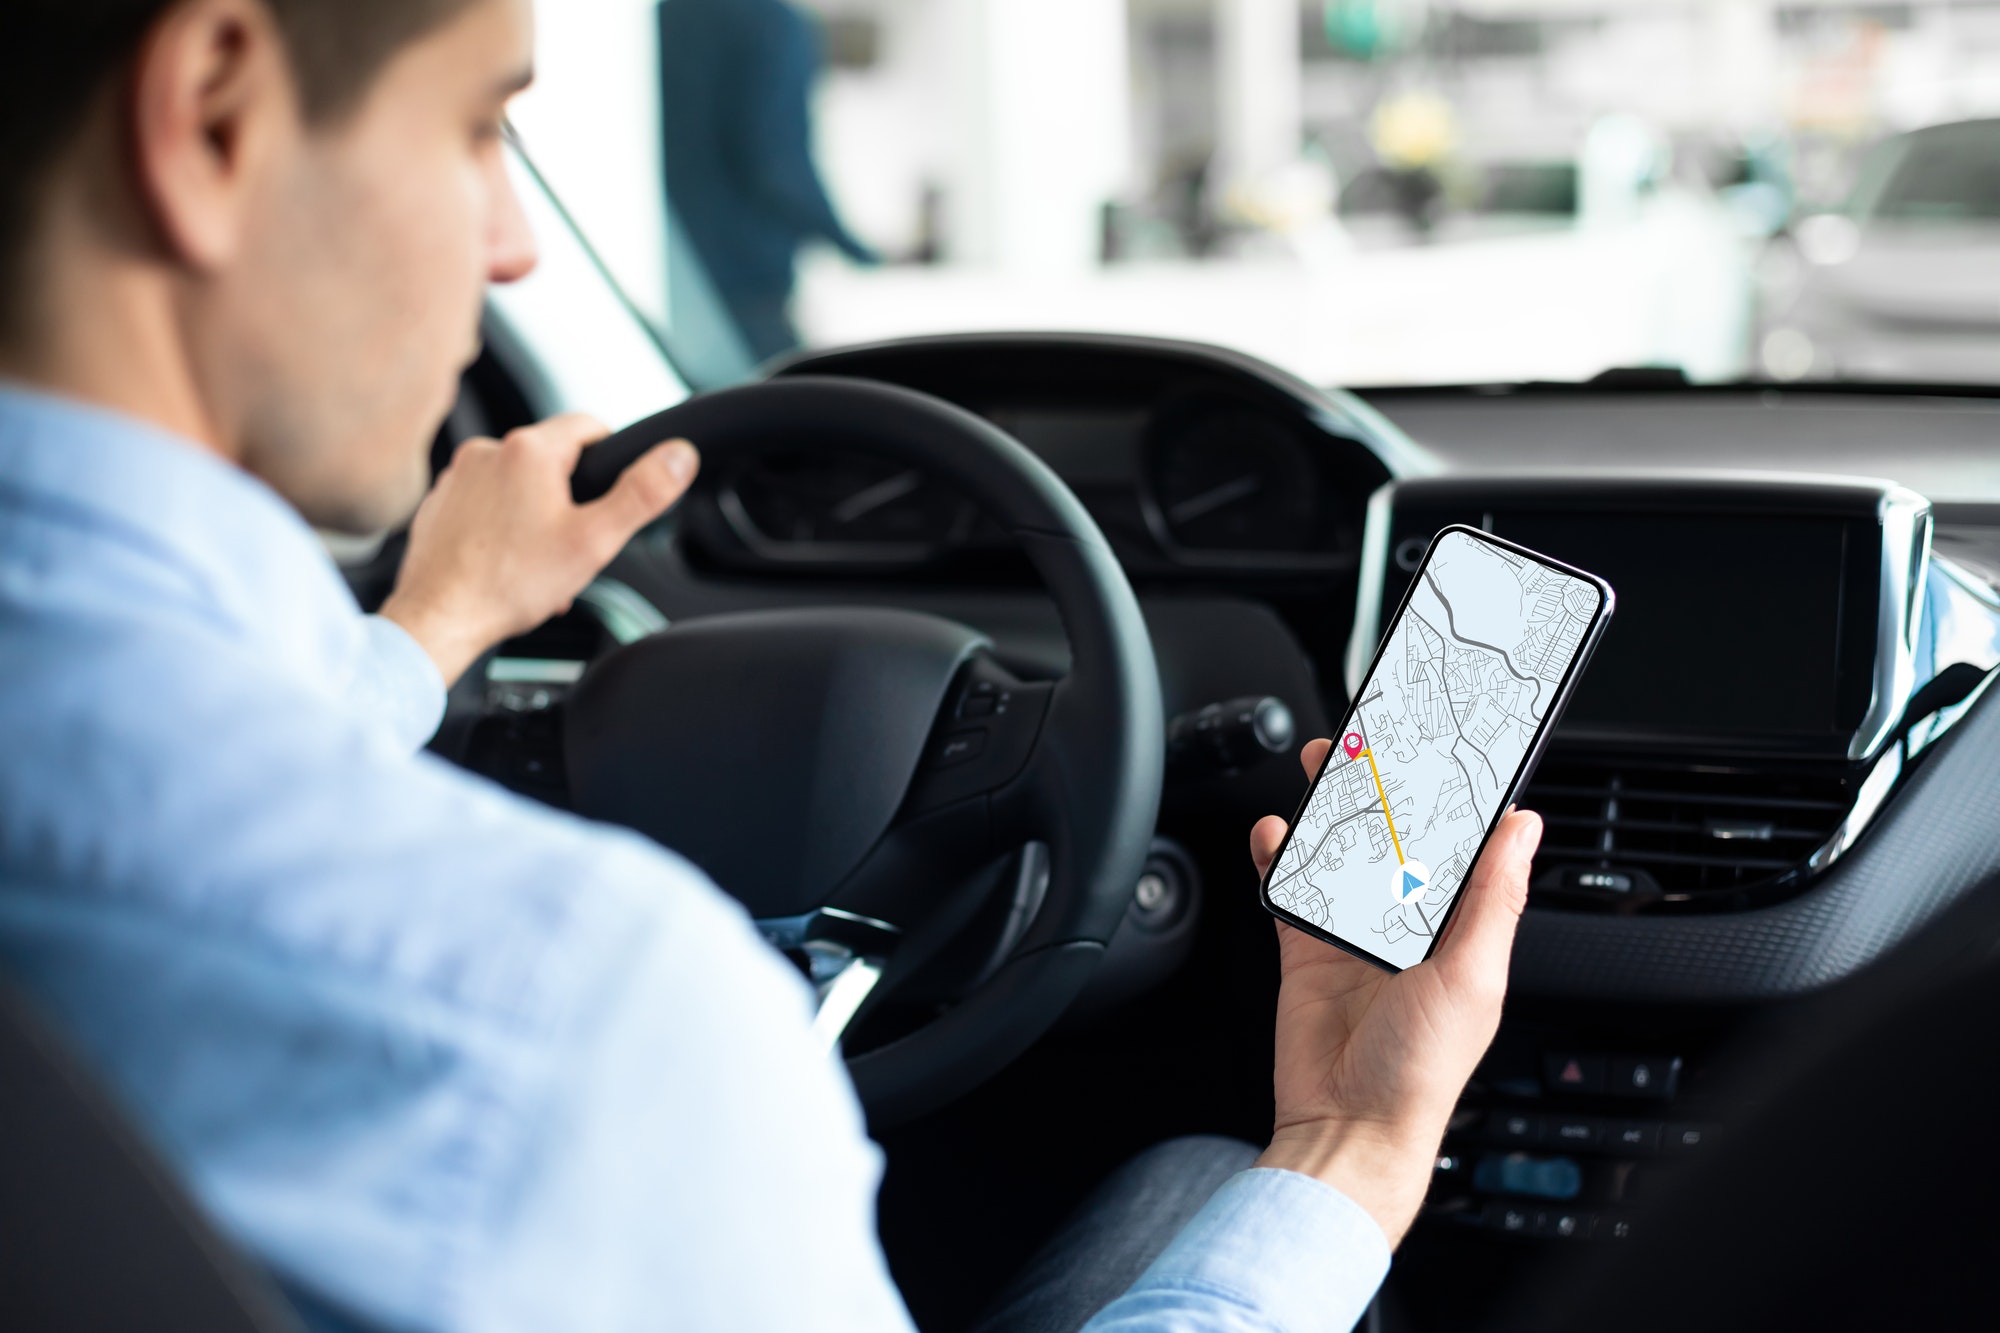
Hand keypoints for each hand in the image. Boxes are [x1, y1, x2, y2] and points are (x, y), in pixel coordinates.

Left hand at [380, 414, 698, 685]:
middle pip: (552, 458)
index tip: (610, 495)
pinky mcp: (439, 503)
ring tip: (539, 561)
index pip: (589, 425)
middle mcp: (487, 452)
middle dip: (571, 497)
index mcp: (529, 450)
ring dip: (536, 513)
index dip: (610, 459)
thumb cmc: (508, 584)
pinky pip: (485, 503)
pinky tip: (507, 563)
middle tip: (575, 542)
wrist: (438, 618)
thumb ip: (642, 493)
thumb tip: (678, 457)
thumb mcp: (595, 540)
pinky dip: (502, 526)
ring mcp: (458, 477)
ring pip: (518, 483)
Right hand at [1249, 737, 1540, 1246]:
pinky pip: (1292, 891)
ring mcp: (1356, 935)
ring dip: (1331, 809)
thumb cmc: (1420, 1070)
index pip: (1461, 842)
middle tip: (1367, 740)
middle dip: (1382, 786)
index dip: (1452, 793)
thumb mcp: (1472, 976)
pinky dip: (1279, 859)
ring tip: (1321, 769)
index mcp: (1460, 927)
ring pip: (1343, 852)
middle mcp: (1410, 925)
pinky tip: (1275, 835)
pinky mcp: (1307, 950)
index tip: (1442, 743)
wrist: (1348, 1126)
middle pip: (1395, 836)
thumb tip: (1524, 827)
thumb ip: (1492, 897)